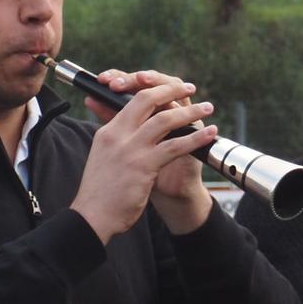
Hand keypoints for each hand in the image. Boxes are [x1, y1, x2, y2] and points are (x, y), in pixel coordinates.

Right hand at [71, 70, 218, 242]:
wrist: (93, 217)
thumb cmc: (99, 192)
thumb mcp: (103, 158)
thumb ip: (114, 140)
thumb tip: (124, 130)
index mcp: (108, 132)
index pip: (130, 100)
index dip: (151, 89)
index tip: (167, 87)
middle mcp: (118, 135)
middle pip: (147, 99)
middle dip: (172, 90)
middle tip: (189, 87)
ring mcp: (131, 149)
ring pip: (165, 119)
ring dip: (190, 111)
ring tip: (208, 107)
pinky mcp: (144, 166)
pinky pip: (176, 146)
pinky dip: (196, 138)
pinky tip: (209, 133)